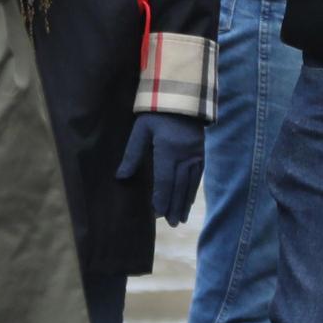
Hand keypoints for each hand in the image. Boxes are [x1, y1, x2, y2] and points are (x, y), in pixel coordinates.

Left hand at [117, 109, 203, 225]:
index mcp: (168, 150)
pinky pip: (198, 177)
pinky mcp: (202, 154)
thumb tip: (120, 176)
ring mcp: (196, 155)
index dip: (161, 198)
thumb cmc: (156, 113)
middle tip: (171, 224)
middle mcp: (185, 155)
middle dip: (175, 207)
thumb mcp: (141, 130)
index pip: (165, 180)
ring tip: (180, 219)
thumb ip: (132, 154)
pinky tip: (188, 202)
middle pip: (179, 187)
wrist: (183, 98)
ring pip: (190, 185)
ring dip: (185, 203)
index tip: (157, 214)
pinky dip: (192, 192)